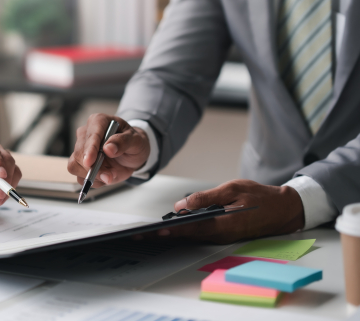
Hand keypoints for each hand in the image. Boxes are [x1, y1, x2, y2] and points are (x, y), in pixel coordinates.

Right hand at [68, 113, 149, 186]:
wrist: (132, 153)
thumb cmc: (133, 143)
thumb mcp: (136, 140)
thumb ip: (123, 142)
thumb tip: (108, 148)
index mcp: (98, 122)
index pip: (91, 136)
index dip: (89, 149)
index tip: (89, 162)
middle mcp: (86, 134)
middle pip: (79, 153)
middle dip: (93, 168)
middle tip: (110, 176)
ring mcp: (81, 149)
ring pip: (75, 165)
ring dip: (92, 175)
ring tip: (111, 175)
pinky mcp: (80, 163)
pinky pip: (80, 176)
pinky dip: (94, 181)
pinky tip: (105, 176)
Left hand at [145, 179, 304, 243]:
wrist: (283, 209)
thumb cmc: (260, 197)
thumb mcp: (232, 189)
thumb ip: (206, 197)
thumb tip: (182, 204)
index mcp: (222, 225)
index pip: (190, 229)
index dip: (171, 231)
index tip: (154, 232)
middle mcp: (220, 235)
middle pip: (187, 236)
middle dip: (164, 236)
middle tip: (141, 236)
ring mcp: (221, 237)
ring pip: (192, 236)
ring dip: (171, 235)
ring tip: (148, 233)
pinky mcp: (222, 234)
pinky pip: (199, 234)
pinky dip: (184, 232)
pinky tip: (170, 228)